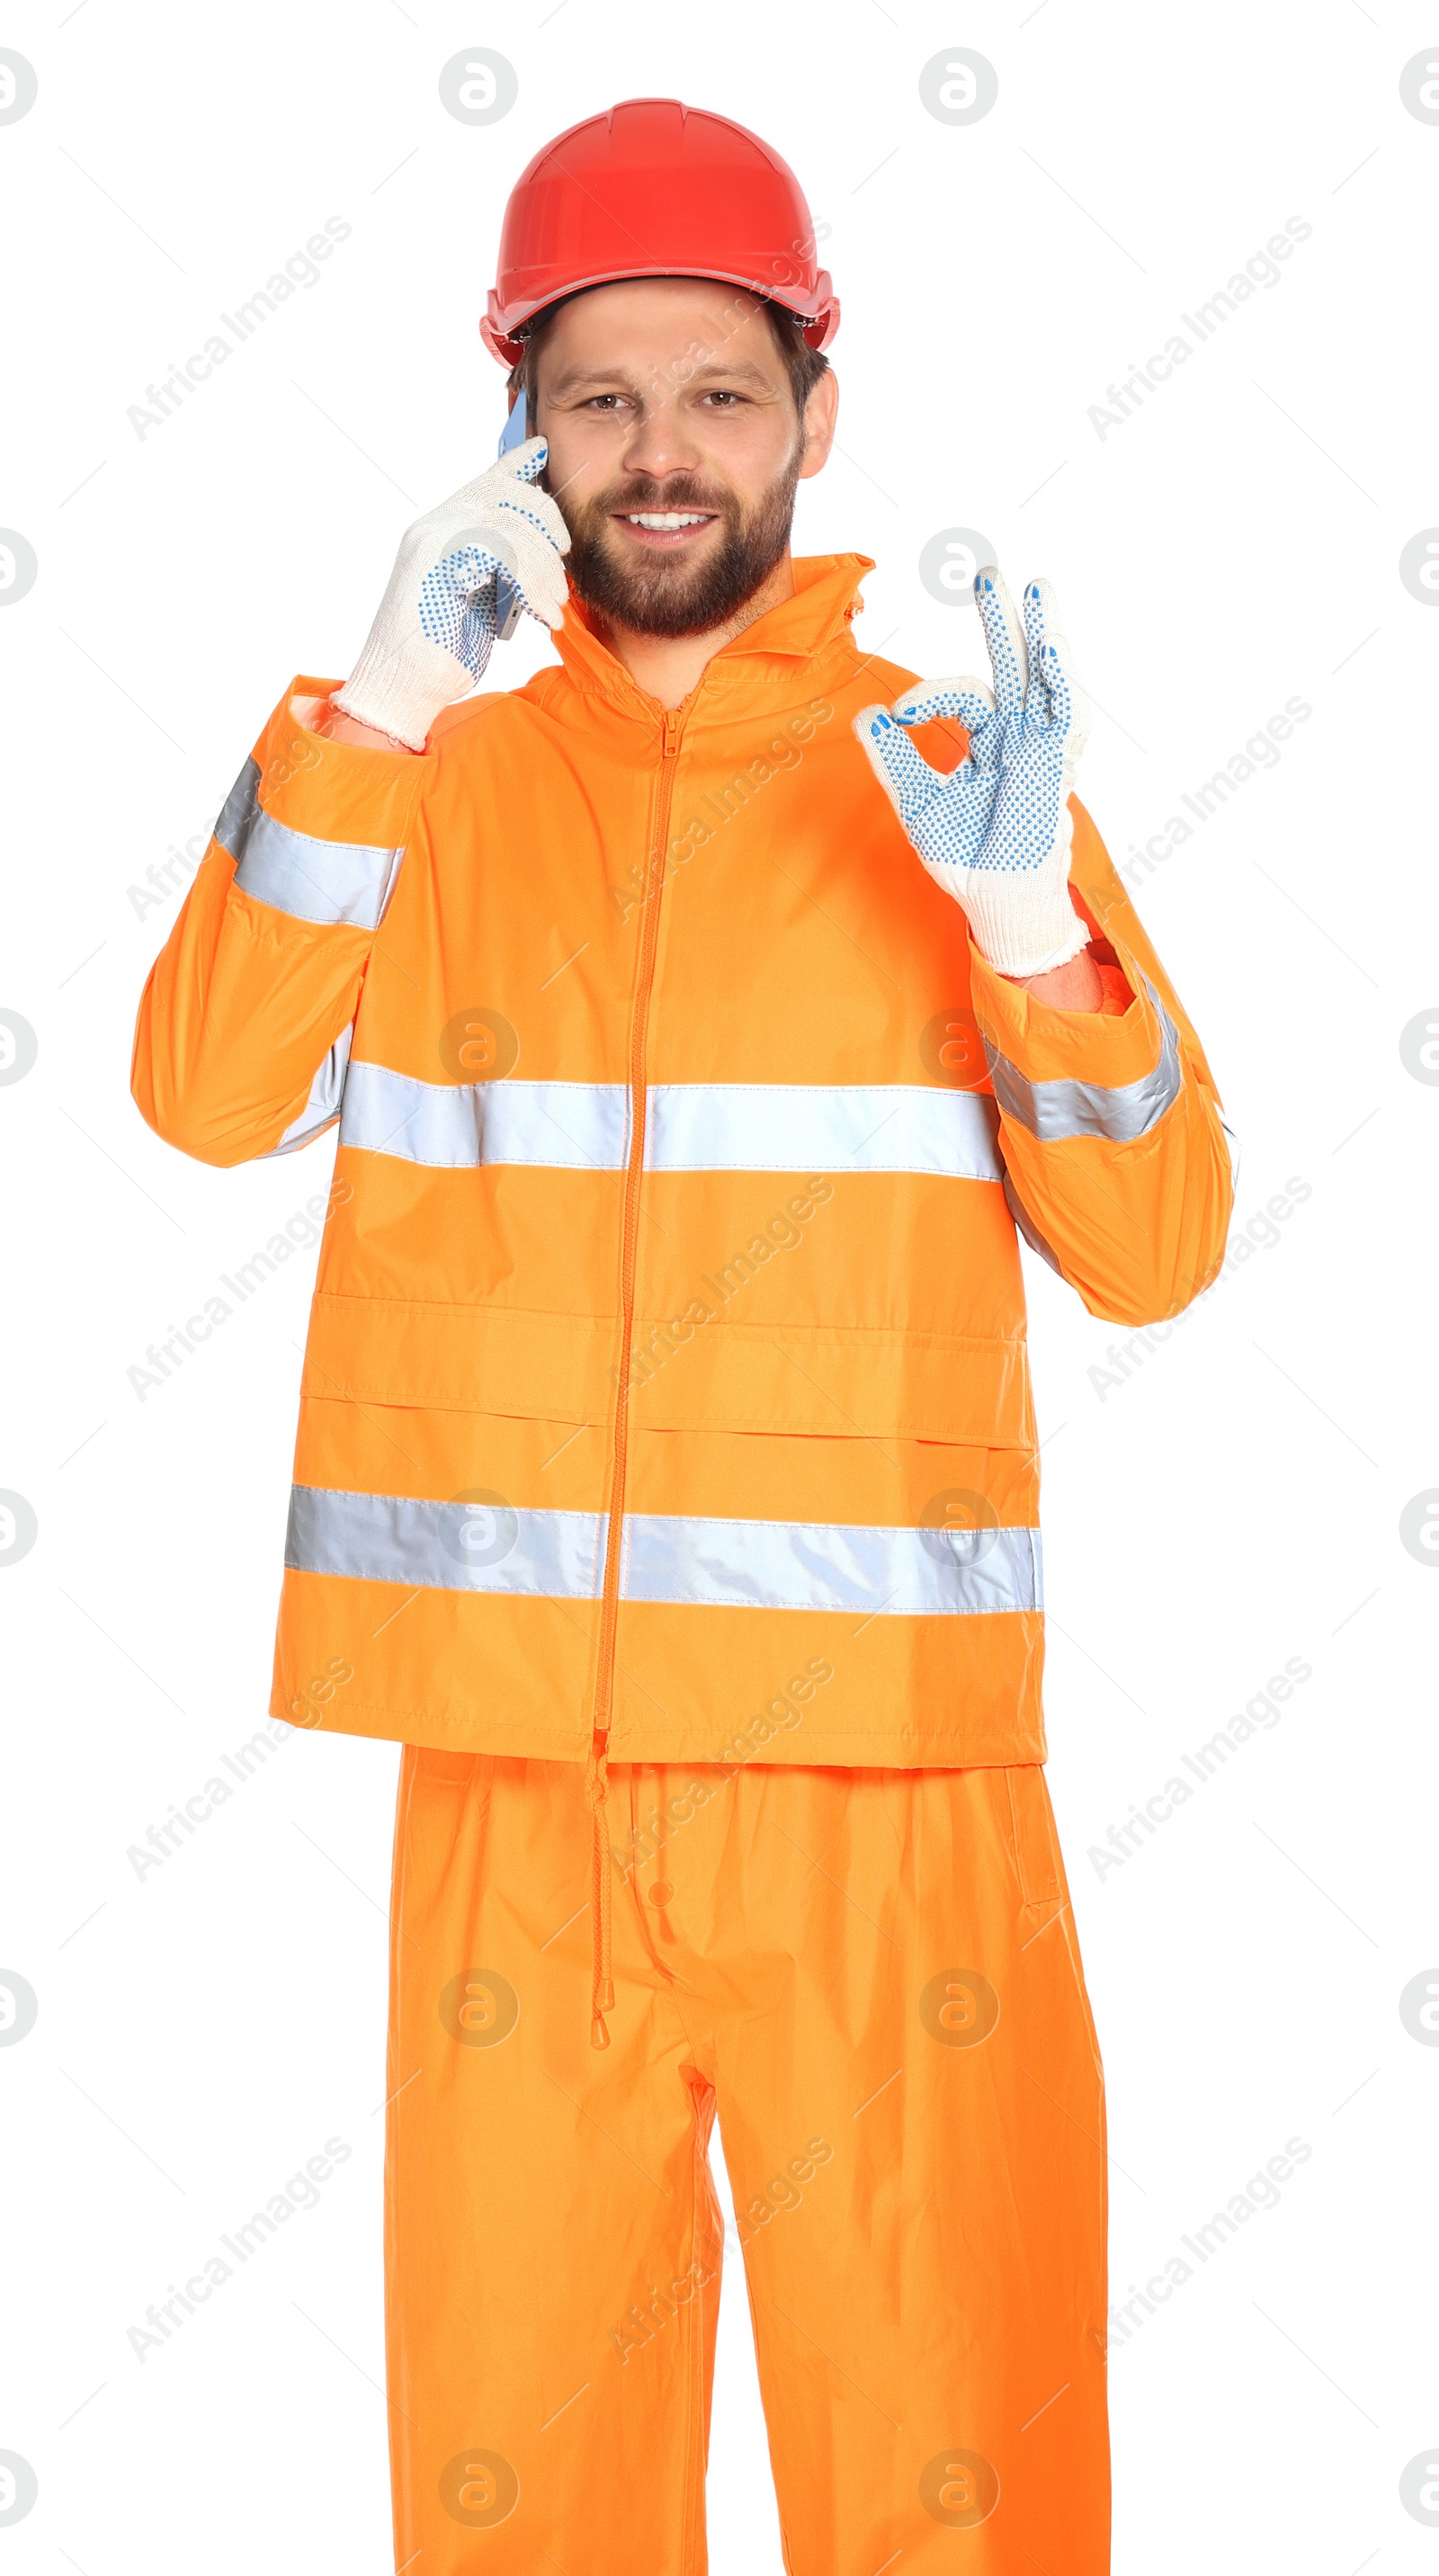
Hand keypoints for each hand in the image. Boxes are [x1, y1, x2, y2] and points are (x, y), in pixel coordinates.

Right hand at [333, 439, 569, 749]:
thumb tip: (540, 551)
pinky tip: (545, 615)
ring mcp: (436, 539)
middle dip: (546, 521)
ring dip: (544, 567)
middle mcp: (436, 525)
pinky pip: (505, 554)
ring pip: (511, 526)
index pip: (485, 481)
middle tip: (563, 557)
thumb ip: (500, 566)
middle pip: (507, 495)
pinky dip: (534, 587)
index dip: (517, 464)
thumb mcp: (481, 598)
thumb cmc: (442, 649)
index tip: (541, 451)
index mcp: (443, 528)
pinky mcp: (442, 560)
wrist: (402, 683)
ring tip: (555, 604)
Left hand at [855, 569, 1091, 977]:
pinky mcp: (1054, 766)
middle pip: (1014, 665)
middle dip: (1004, 620)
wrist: (993, 898)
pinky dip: (1060, 681)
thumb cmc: (964, 857)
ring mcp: (1039, 748)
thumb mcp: (916, 803)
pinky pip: (1064, 716)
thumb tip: (865, 715)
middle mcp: (1017, 737)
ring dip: (1044, 632)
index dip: (928, 695)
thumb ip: (892, 759)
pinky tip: (1051, 648)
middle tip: (989, 574)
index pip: (962, 695)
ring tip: (1039, 586)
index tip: (898, 714)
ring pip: (1046, 678)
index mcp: (986, 741)